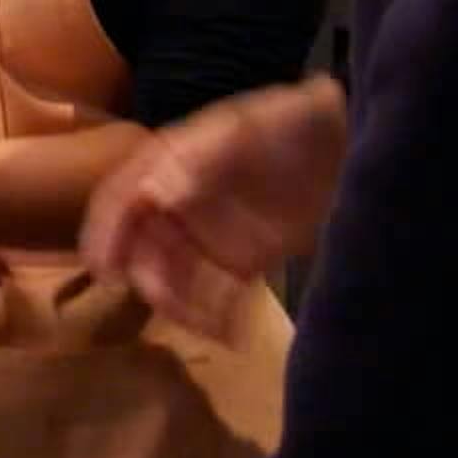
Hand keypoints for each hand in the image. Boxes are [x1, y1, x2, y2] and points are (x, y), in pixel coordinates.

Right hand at [82, 76, 349, 340]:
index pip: (123, 196)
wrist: (354, 141)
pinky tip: (233, 335)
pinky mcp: (246, 260)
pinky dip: (218, 318)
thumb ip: (199, 160)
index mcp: (172, 162)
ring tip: (210, 326)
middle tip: (164, 303)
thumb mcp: (246, 130)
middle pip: (144, 245)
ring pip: (176, 276)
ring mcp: (213, 233)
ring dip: (183, 305)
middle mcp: (182, 200)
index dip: (107, 231)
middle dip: (148, 278)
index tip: (103, 268)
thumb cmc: (295, 122)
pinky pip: (219, 295)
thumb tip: (153, 195)